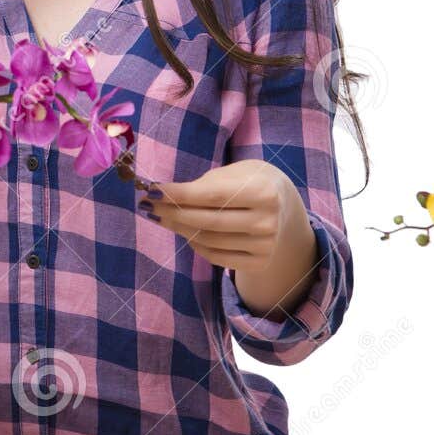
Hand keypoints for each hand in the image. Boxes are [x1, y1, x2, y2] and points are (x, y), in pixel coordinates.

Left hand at [140, 160, 290, 272]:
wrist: (284, 207)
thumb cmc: (250, 182)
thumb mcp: (235, 172)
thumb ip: (204, 184)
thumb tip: (163, 196)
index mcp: (263, 192)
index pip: (211, 195)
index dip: (178, 194)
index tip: (151, 190)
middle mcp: (267, 221)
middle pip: (207, 220)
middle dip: (172, 213)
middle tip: (149, 206)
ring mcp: (265, 246)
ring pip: (208, 240)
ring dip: (179, 228)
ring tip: (163, 217)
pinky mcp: (259, 262)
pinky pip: (215, 256)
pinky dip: (195, 244)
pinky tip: (184, 232)